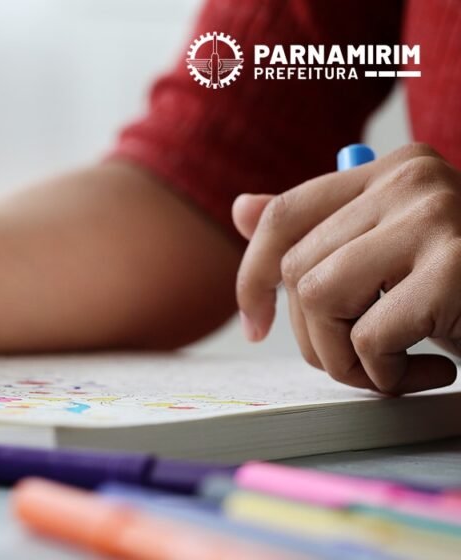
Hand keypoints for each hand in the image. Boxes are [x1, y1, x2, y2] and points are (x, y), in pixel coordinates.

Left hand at [233, 143, 460, 393]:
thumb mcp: (393, 258)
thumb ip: (324, 232)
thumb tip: (242, 210)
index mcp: (390, 173)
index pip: (284, 215)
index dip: (253, 275)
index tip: (255, 325)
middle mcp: (411, 181)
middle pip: (298, 269)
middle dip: (315, 336)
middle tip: (361, 363)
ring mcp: (437, 218)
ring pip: (320, 298)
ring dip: (345, 359)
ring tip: (393, 369)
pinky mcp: (459, 267)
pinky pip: (368, 336)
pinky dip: (387, 375)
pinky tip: (432, 372)